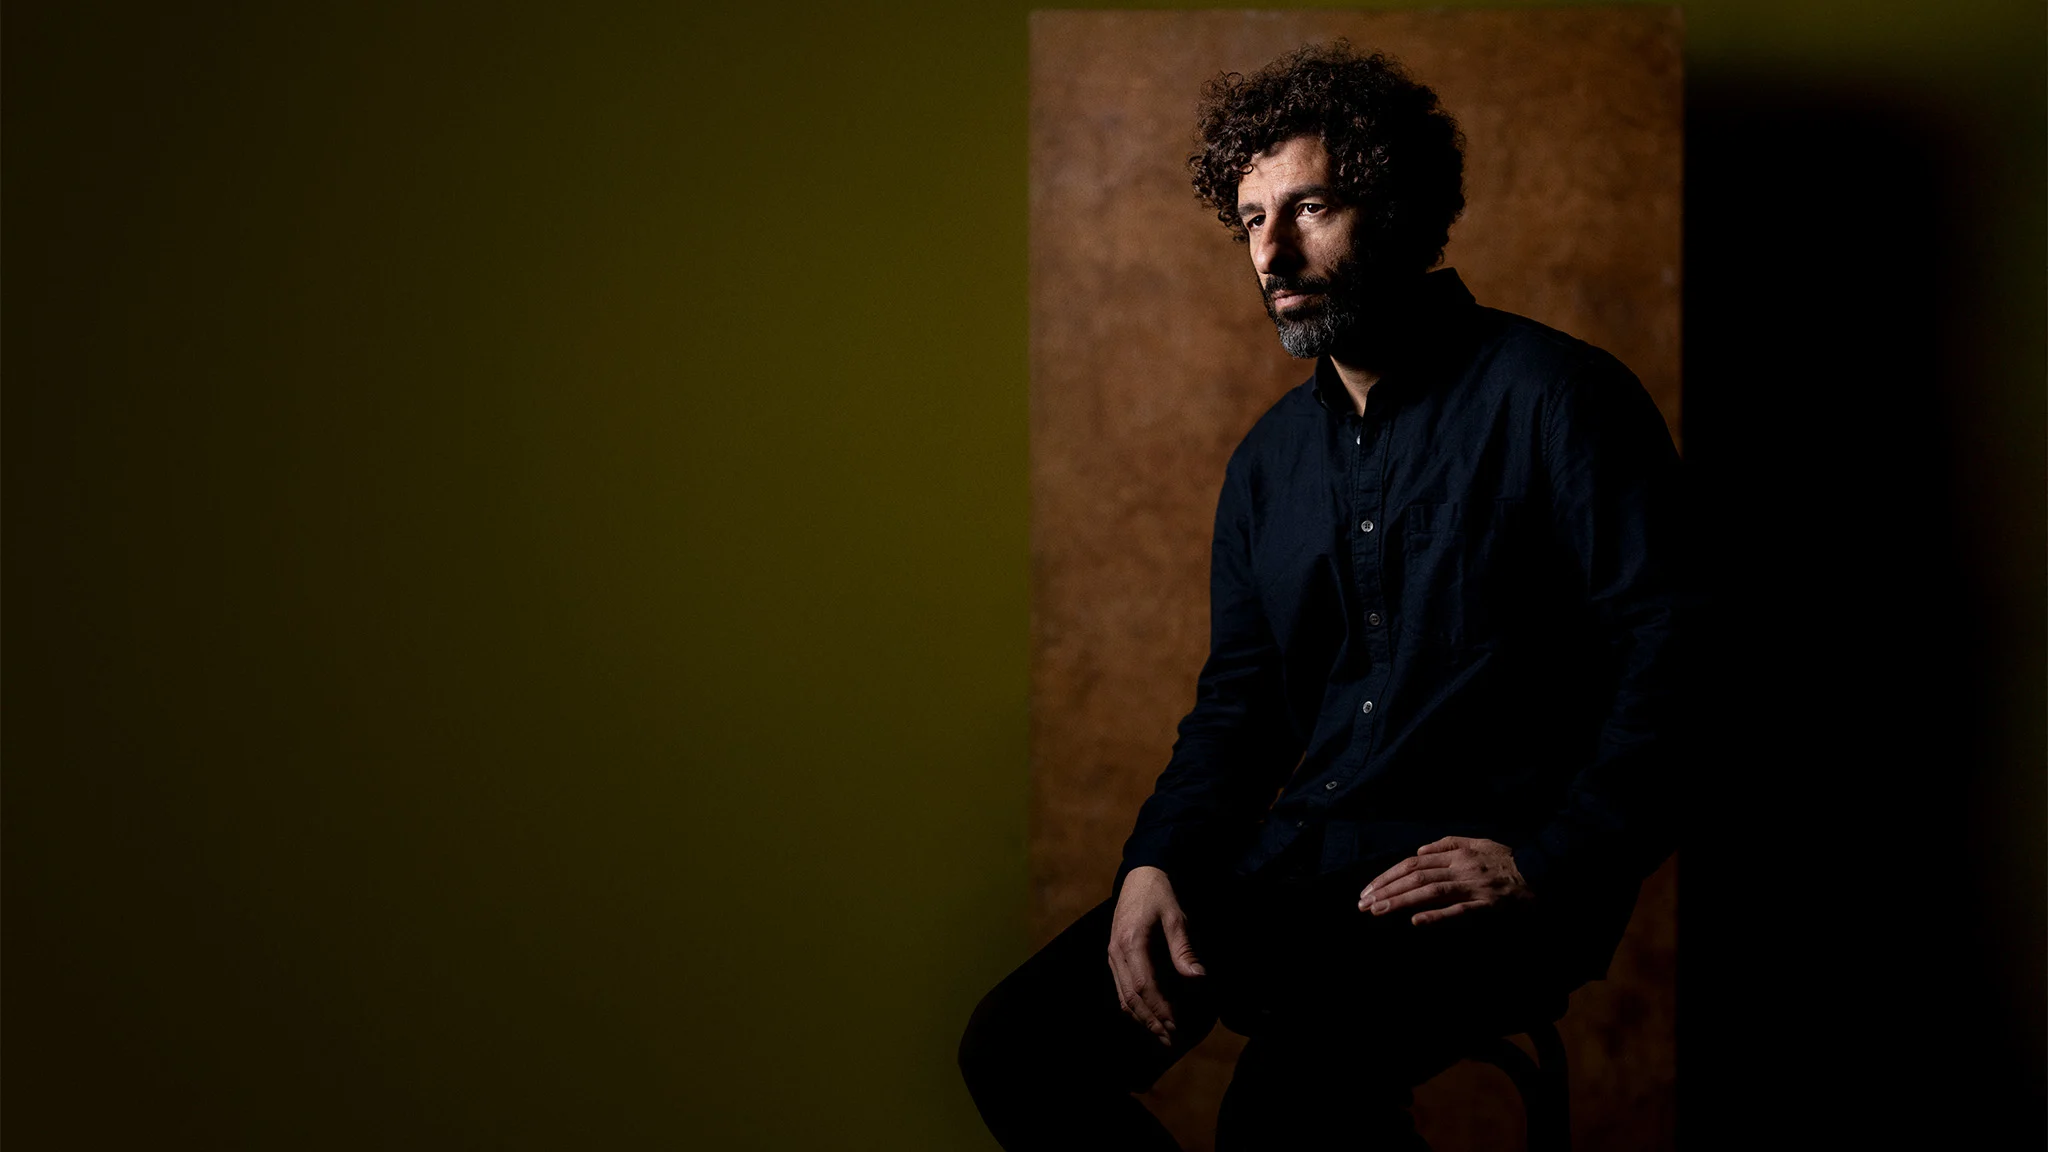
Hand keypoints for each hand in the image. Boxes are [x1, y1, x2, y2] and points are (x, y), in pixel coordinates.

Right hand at [1107, 866, 1206, 1046]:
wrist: (1140, 875)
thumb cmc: (1160, 894)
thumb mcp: (1177, 917)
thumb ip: (1183, 949)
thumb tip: (1198, 978)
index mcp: (1131, 942)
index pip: (1144, 986)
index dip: (1160, 1009)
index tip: (1175, 1027)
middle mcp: (1116, 952)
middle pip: (1131, 997)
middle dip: (1151, 1021)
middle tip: (1171, 1040)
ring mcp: (1112, 955)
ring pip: (1123, 996)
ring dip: (1142, 1018)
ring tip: (1161, 1035)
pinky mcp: (1114, 955)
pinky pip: (1121, 988)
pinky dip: (1133, 1006)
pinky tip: (1146, 1016)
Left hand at [1358, 836, 1530, 925]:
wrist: (1542, 871)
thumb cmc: (1506, 859)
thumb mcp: (1477, 842)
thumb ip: (1447, 844)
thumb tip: (1419, 849)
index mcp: (1456, 853)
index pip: (1413, 863)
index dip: (1388, 876)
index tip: (1369, 889)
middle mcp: (1461, 867)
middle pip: (1416, 876)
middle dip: (1386, 890)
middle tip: (1364, 903)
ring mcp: (1473, 887)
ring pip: (1431, 891)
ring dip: (1401, 901)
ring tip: (1378, 911)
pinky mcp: (1487, 906)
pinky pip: (1459, 911)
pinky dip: (1436, 916)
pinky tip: (1416, 922)